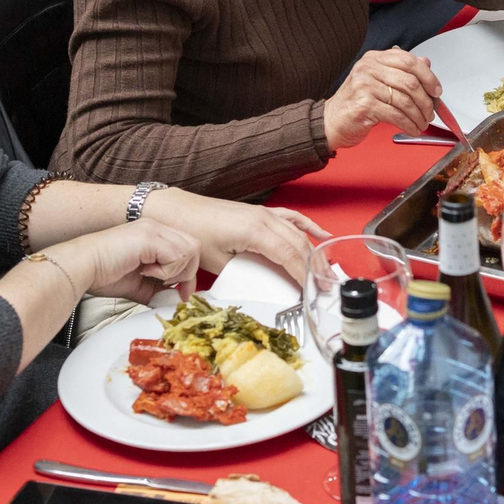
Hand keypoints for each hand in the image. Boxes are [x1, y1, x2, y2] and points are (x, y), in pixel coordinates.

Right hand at [54, 218, 205, 305]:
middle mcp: (157, 227)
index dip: (189, 272)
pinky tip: (146, 271)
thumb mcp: (139, 284)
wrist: (82, 267)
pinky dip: (166, 270)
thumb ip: (159, 288)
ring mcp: (153, 229)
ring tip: (153, 276)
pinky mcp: (149, 237)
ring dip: (176, 271)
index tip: (182, 292)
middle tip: (172, 287)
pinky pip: (176, 255)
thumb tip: (174, 298)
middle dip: (188, 272)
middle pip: (194, 247)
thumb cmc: (103, 274)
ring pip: (189, 250)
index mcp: (155, 234)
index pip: (188, 248)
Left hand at [144, 191, 328, 283]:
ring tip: (327, 271)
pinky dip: (308, 227)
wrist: (175, 210)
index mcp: (256, 232)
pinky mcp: (260, 212)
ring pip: (299, 234)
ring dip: (315, 253)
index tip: (314, 293)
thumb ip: (245, 274)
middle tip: (326, 288)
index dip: (305, 276)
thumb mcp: (218, 262)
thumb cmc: (192, 233)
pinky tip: (322, 235)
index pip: (291, 257)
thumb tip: (262, 290)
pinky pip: (291, 219)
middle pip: (300, 245)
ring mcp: (264, 213)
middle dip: (316, 268)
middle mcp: (265, 219)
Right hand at [324, 48, 442, 147]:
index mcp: (374, 59)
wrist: (331, 121)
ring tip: (422, 123)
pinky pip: (397, 115)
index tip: (436, 90)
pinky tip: (412, 129)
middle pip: (410, 81)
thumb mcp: (378, 81)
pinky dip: (409, 125)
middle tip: (431, 112)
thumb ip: (401, 71)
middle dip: (426, 100)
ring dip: (419, 116)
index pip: (408, 61)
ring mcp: (365, 86)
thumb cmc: (356, 102)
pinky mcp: (364, 106)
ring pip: (405, 100)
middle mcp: (368, 69)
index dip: (428, 76)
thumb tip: (426, 63)